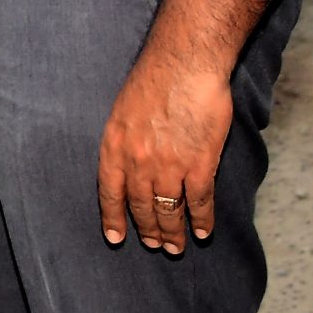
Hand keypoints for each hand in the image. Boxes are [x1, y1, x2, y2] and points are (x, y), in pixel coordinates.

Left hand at [97, 52, 232, 253]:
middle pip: (141, 206)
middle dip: (148, 230)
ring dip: (173, 232)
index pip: (109, 193)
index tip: (117, 238)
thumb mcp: (123, 112)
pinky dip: (201, 219)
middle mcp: (137, 162)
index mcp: (114, 147)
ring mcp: (168, 165)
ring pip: (169, 210)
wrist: (185, 65)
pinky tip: (203, 230)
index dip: (114, 218)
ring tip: (176, 247)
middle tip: (155, 245)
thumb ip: (125, 142)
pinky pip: (199, 201)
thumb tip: (130, 165)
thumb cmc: (154, 81)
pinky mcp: (199, 163)